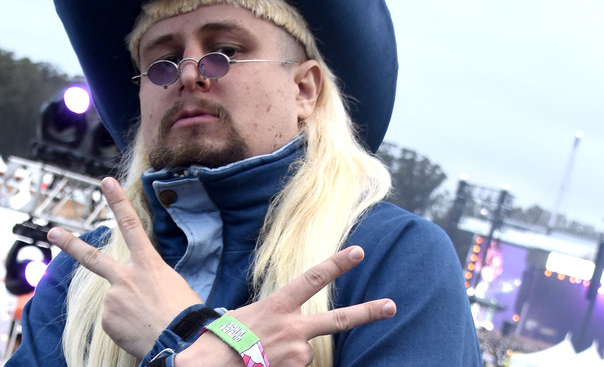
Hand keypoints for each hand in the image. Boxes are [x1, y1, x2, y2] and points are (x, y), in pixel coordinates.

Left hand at [47, 177, 201, 357]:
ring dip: (128, 311)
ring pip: (115, 302)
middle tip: (52, 232)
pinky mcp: (107, 320)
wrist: (185, 342)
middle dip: (69, 242)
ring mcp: (113, 299)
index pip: (131, 225)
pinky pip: (114, 322)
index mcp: (148, 264)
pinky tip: (140, 331)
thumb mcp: (174, 285)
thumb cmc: (187, 313)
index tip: (106, 182)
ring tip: (148, 321)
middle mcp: (126, 278)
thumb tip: (140, 292)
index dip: (118, 201)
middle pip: (92, 256)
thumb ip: (151, 281)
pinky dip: (125, 327)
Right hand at [176, 246, 396, 365]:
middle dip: (368, 312)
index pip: (313, 279)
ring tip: (264, 355)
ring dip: (290, 352)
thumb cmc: (225, 338)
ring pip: (305, 350)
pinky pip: (297, 365)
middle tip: (391, 306)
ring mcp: (296, 352)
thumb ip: (276, 314)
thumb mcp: (249, 314)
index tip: (358, 252)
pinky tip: (266, 363)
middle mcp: (292, 327)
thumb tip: (289, 321)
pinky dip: (285, 364)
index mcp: (278, 305)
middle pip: (338, 319)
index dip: (337, 264)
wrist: (215, 363)